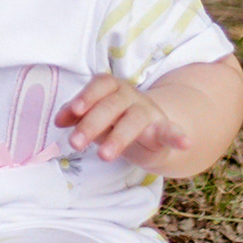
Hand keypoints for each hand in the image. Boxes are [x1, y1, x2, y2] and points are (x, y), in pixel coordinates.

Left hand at [57, 74, 190, 167]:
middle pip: (111, 105)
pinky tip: (184, 142)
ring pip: (134, 120)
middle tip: (74, 143)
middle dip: (92, 123)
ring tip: (103, 156)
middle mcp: (130, 96)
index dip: (86, 96)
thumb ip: (76, 116)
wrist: (151, 131)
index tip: (73, 111)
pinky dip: (178, 135)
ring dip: (118, 137)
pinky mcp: (163, 131)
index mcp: (112, 88)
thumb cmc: (115, 120)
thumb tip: (58, 120)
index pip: (100, 86)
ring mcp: (148, 112)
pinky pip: (171, 131)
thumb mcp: (95, 118)